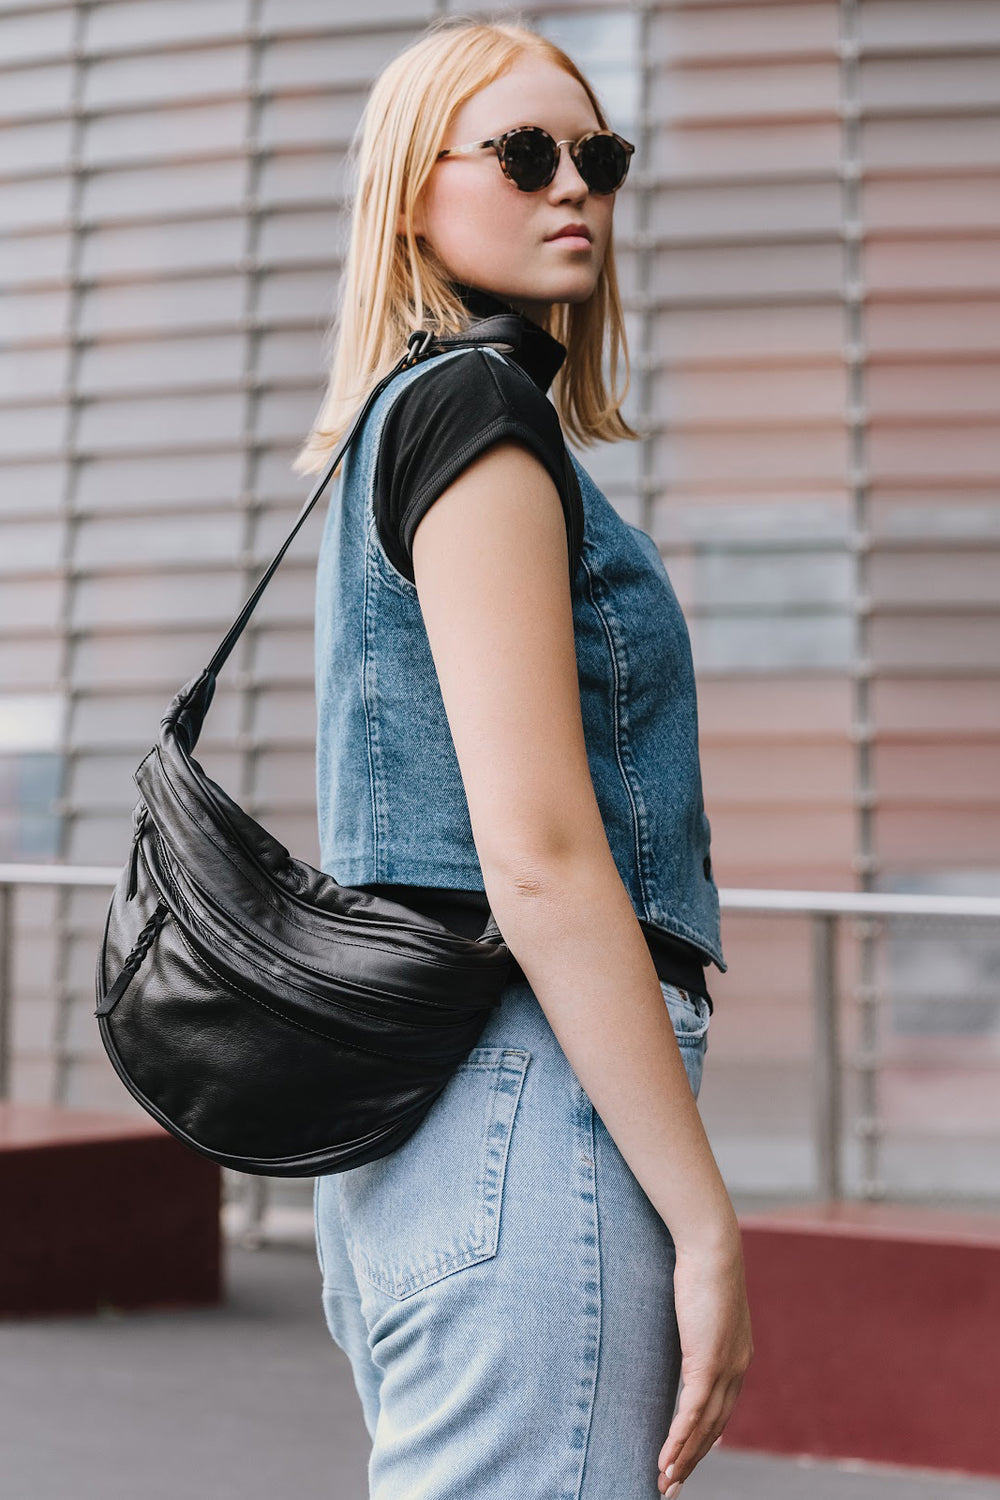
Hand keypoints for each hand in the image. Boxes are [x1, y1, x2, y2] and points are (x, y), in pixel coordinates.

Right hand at [656, 1239, 753, 1494]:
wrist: (713, 1247)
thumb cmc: (702, 1264)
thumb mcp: (701, 1302)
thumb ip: (697, 1322)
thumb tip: (684, 1320)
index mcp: (737, 1356)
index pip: (722, 1408)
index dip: (705, 1437)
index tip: (690, 1457)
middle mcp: (736, 1368)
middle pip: (713, 1427)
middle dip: (692, 1459)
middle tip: (672, 1485)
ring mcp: (724, 1368)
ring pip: (702, 1428)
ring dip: (682, 1459)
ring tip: (664, 1484)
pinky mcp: (706, 1363)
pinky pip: (690, 1413)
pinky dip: (677, 1441)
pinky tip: (664, 1460)